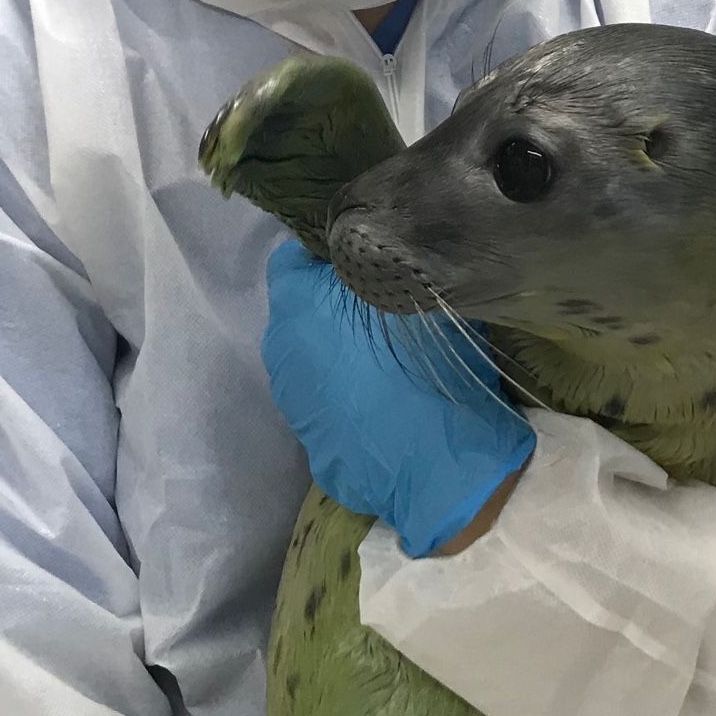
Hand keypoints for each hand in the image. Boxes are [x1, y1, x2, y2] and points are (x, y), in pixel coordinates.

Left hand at [262, 241, 536, 557]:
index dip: (331, 255)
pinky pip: (326, 398)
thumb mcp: (413, 288)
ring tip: (385, 361)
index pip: (294, 257)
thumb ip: (381, 263)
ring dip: (337, 350)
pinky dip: (347, 393)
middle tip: (382, 307)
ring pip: (310, 356)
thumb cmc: (423, 362)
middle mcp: (280, 349)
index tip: (369, 260)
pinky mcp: (310, 441)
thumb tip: (371, 251)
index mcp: (295, 304)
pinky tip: (383, 402)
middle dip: (331, 305)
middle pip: (300, 309)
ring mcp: (292, 400)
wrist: (435, 463)